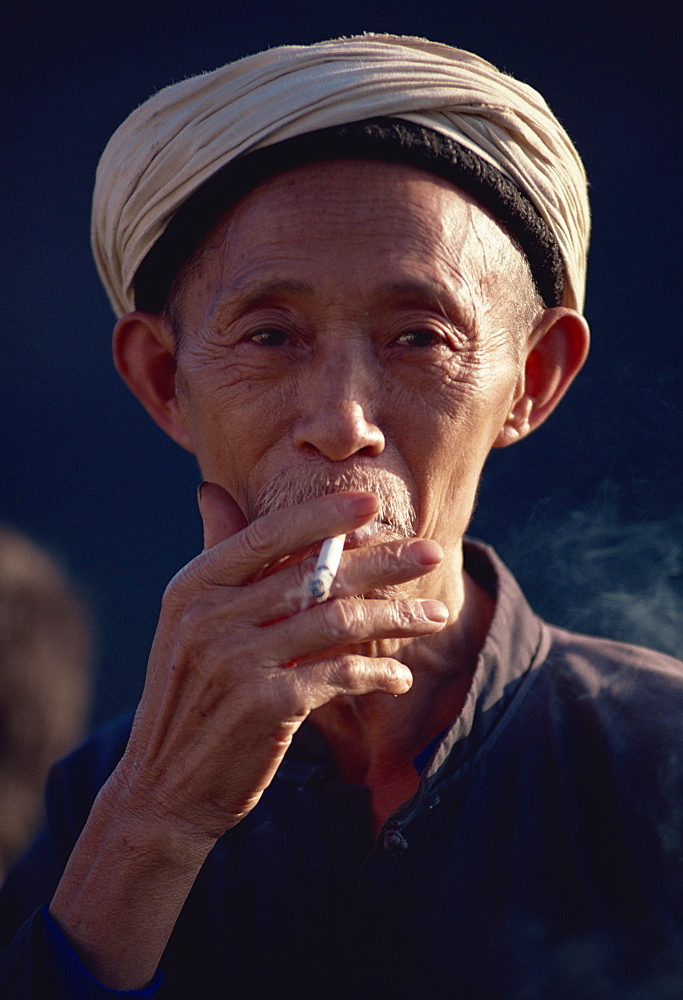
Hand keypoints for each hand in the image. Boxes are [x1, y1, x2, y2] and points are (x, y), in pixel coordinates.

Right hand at [109, 482, 446, 842]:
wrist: (163, 784)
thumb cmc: (190, 692)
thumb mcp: (188, 620)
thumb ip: (215, 558)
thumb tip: (213, 491)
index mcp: (194, 586)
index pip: (268, 536)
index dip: (322, 517)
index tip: (372, 503)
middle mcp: (212, 617)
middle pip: (315, 576)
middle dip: (383, 560)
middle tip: (432, 552)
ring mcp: (238, 661)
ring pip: (337, 621)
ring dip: (395, 617)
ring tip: (436, 616)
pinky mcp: (267, 705)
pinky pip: (340, 675)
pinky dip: (377, 674)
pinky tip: (400, 677)